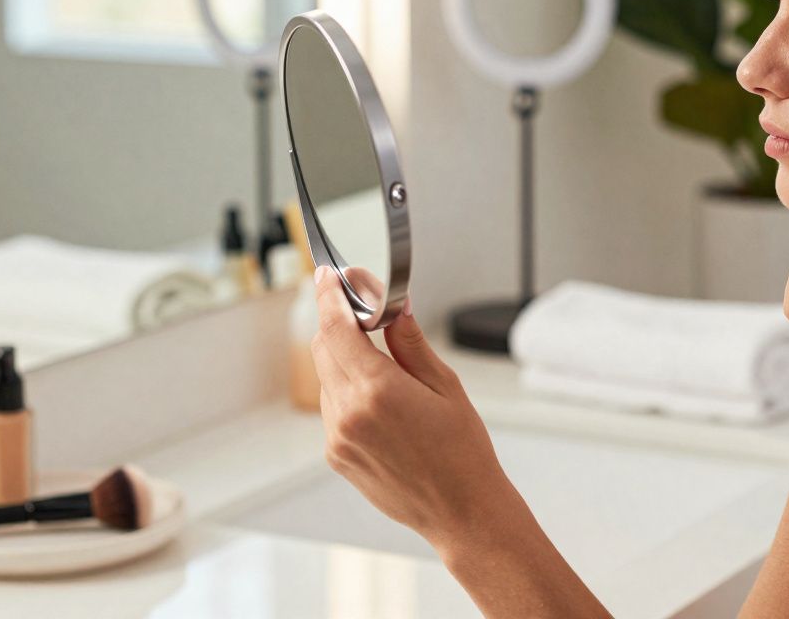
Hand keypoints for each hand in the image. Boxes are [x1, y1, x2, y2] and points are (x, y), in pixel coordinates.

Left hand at [310, 264, 521, 549]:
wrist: (462, 512)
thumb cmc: (464, 453)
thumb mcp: (446, 387)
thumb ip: (411, 344)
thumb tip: (395, 310)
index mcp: (378, 390)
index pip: (337, 328)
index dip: (328, 296)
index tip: (326, 276)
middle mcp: (348, 414)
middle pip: (324, 349)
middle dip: (336, 322)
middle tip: (357, 306)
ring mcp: (338, 438)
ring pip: (327, 379)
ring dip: (344, 359)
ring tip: (382, 363)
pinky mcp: (336, 455)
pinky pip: (331, 408)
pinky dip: (347, 390)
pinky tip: (381, 399)